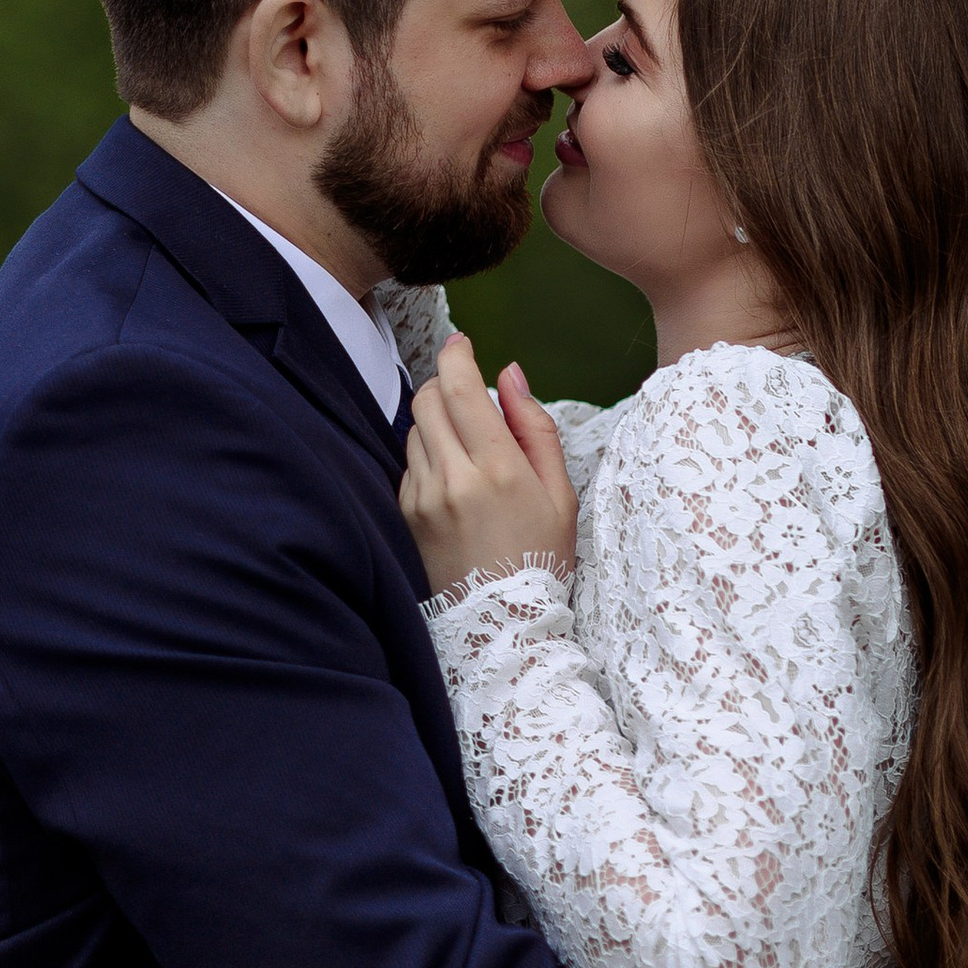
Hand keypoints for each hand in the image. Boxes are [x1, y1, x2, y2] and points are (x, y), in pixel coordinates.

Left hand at [401, 334, 577, 595]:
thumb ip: (535, 425)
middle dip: (446, 382)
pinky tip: (453, 475)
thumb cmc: (541, 555)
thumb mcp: (560, 491)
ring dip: (436, 418)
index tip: (462, 342)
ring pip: (415, 428)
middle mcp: (454, 478)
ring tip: (467, 442)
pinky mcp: (407, 514)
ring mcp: (424, 497)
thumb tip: (510, 373)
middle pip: (429, 399)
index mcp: (499, 468)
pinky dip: (427, 453)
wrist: (504, 624)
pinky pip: (408, 462)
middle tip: (468, 390)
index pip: (462, 389)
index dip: (457, 354)